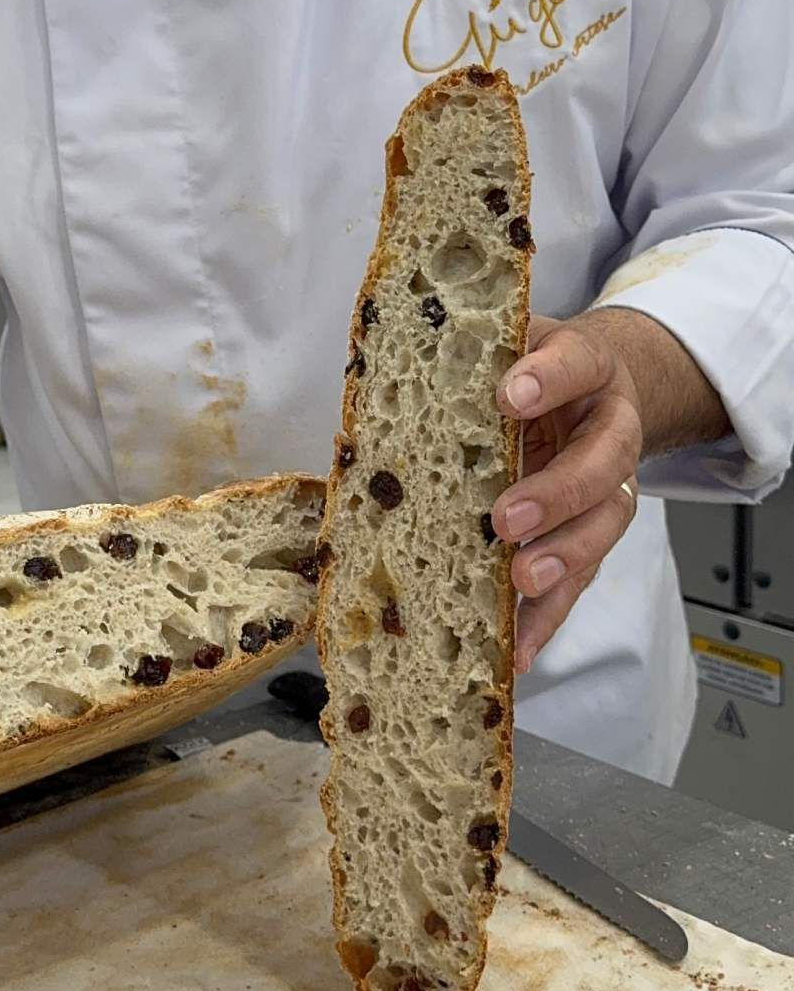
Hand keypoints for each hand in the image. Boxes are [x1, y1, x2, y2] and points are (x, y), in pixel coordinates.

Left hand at [492, 313, 642, 674]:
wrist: (592, 385)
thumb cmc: (531, 367)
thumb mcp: (505, 344)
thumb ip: (467, 362)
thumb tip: (380, 392)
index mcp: (587, 366)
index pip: (575, 363)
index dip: (547, 379)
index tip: (510, 395)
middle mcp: (609, 427)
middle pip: (603, 461)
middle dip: (558, 493)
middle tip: (507, 517)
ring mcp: (610, 484)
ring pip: (604, 524)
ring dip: (563, 558)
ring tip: (524, 580)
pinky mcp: (592, 534)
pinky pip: (580, 579)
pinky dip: (550, 615)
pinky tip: (519, 646)